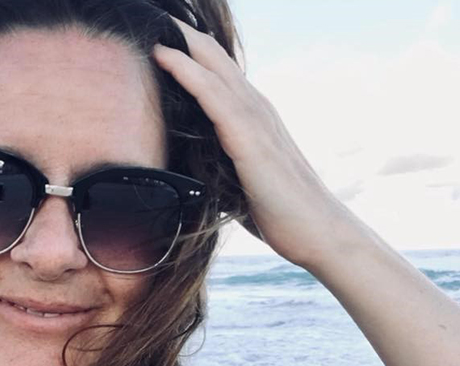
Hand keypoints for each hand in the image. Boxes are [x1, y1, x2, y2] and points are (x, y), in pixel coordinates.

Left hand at [153, 19, 356, 267]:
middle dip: (185, 36)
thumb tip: (193, 166)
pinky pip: (214, 98)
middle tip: (158, 15)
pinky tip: (166, 56)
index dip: (191, 52)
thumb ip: (223, 163)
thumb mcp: (243, 179)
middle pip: (215, 60)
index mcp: (253, 119)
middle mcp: (256, 110)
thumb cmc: (280, 211)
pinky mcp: (251, 141)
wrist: (318, 234)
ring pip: (213, 70)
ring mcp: (256, 122)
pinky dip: (188, 73)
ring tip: (156, 21)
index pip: (218, 75)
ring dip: (182, 43)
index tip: (161, 36)